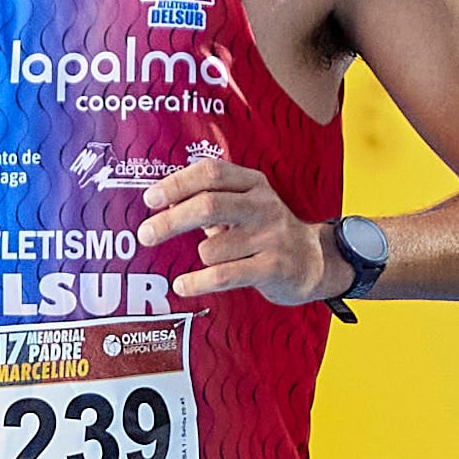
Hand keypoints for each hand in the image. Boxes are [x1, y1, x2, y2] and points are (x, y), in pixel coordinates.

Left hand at [147, 159, 341, 303]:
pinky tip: (182, 285)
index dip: (177, 184)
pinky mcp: (274, 267)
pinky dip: (196, 282)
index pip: (210, 172)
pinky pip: (223, 275)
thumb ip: (207, 200)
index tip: (150, 198)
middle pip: (208, 205)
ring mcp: (271, 236)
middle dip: (170, 221)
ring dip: (201, 257)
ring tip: (215, 260)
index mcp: (253, 183)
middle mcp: (263, 205)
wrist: (314, 261)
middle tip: (145, 234)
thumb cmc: (265, 232)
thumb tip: (162, 201)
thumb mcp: (243, 206)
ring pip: (211, 249)